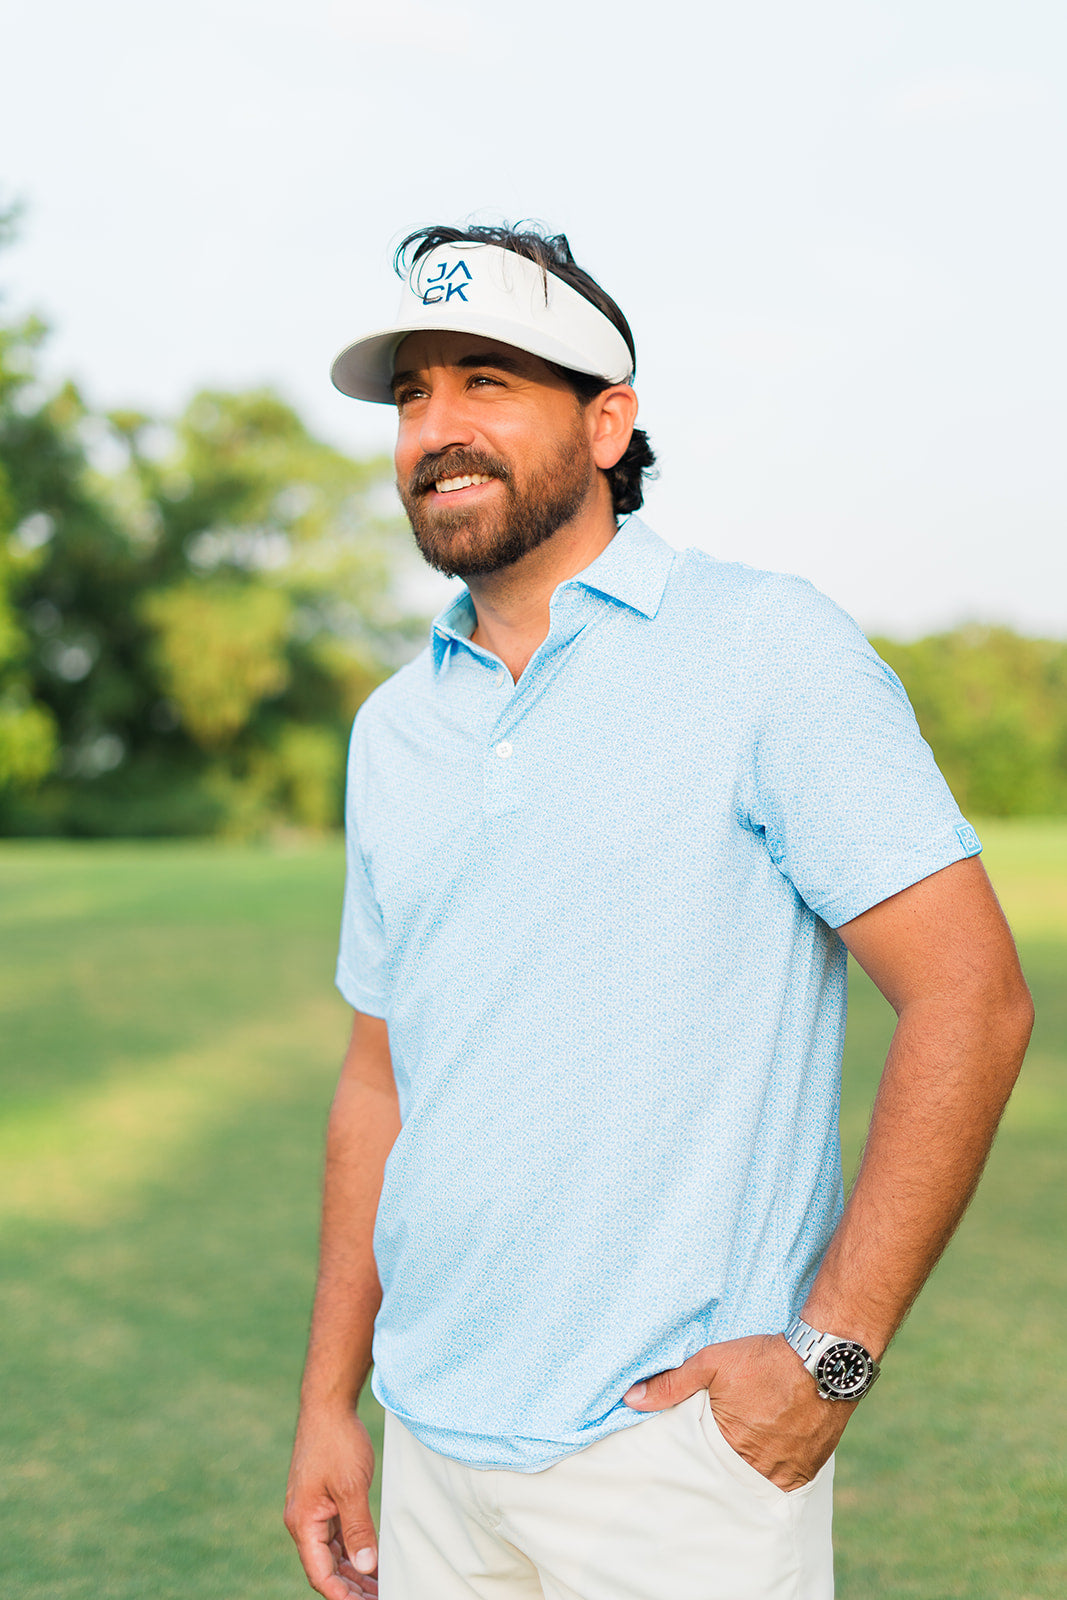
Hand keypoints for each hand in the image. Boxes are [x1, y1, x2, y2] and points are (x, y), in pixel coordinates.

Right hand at [284, 1406, 379, 1598]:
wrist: (328, 1405)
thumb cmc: (336, 1442)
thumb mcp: (351, 1487)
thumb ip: (358, 1529)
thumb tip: (366, 1565)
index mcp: (303, 1522)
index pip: (320, 1574)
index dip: (341, 1595)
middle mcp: (304, 1521)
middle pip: (326, 1568)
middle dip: (351, 1588)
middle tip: (380, 1597)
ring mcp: (313, 1511)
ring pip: (333, 1554)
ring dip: (354, 1572)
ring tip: (379, 1587)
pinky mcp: (323, 1501)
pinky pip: (337, 1535)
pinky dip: (353, 1550)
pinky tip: (372, 1559)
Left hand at [623, 1332, 854, 1490]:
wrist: (824, 1359)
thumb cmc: (765, 1360)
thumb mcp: (711, 1363)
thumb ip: (671, 1384)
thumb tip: (630, 1399)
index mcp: (729, 1446)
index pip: (701, 1469)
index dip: (694, 1464)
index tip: (686, 1463)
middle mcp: (759, 1468)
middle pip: (730, 1480)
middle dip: (721, 1473)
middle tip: (716, 1461)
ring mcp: (787, 1472)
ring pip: (758, 1484)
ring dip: (749, 1474)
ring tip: (743, 1459)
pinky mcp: (810, 1469)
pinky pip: (786, 1483)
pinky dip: (776, 1474)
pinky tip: (769, 1457)